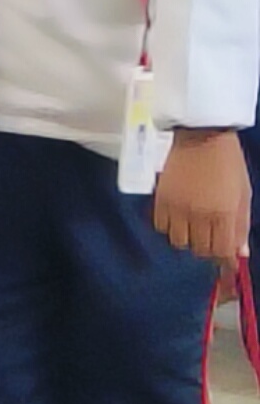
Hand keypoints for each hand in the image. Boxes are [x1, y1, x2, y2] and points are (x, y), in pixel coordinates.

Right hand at [155, 128, 252, 262]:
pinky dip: (171, 228)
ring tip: (195, 227)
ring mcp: (177, 209)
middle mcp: (199, 215)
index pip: (222, 251)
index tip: (228, 266)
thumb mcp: (243, 194)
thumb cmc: (228, 163)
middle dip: (209, 249)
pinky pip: (162, 228)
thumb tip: (240, 253)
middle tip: (212, 240)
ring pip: (179, 242)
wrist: (202, 137)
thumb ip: (241, 225)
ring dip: (189, 239)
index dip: (225, 262)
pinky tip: (179, 218)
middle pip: (200, 250)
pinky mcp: (161, 201)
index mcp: (224, 212)